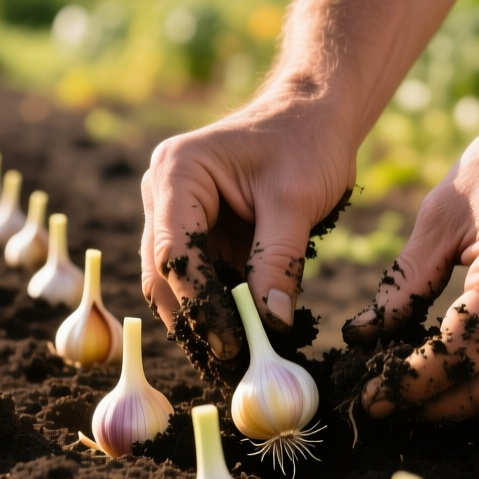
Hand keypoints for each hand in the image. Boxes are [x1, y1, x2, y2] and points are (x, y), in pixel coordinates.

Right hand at [142, 92, 357, 361]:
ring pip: (177, 281)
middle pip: (165, 272)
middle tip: (229, 364)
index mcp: (178, 173)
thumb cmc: (306, 142)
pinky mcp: (197, 230)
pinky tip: (242, 337)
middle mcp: (163, 193)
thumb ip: (279, 261)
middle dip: (195, 320)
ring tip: (236, 360)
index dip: (199, 303)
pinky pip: (200, 277)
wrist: (315, 114)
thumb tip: (270, 323)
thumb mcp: (296, 201)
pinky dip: (218, 306)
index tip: (230, 343)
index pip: (175, 252)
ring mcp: (175, 213)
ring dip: (204, 319)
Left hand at [346, 107, 478, 419]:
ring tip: (407, 386)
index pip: (456, 357)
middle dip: (431, 408)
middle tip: (385, 404)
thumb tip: (364, 335)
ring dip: (456, 396)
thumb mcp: (442, 213)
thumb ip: (405, 281)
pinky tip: (448, 361)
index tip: (369, 396)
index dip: (407, 385)